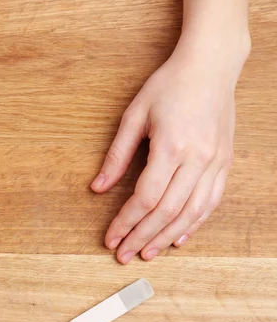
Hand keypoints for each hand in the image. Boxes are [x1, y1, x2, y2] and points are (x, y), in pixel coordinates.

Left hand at [91, 36, 249, 263]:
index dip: (125, 222)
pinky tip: (178, 237)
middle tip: (124, 254)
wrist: (210, 67)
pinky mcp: (225, 163)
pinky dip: (194, 224)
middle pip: (167, 211)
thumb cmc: (169, 86)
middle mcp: (197, 159)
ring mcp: (215, 163)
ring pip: (192, 213)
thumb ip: (116, 155)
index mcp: (171, 146)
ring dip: (167, 237)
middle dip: (142, 237)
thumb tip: (97, 187)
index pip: (145, 198)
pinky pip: (211, 202)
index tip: (110, 237)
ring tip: (148, 252)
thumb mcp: (134, 116)